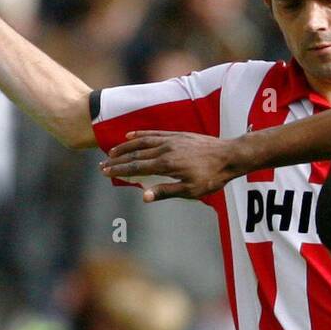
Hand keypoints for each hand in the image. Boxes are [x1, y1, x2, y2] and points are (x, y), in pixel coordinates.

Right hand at [99, 130, 249, 200]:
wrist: (229, 156)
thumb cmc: (211, 177)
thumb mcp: (190, 190)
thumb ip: (166, 191)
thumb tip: (144, 196)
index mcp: (166, 164)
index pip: (136, 167)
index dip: (119, 170)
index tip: (105, 172)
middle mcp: (165, 149)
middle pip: (135, 154)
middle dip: (117, 160)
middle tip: (101, 165)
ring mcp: (170, 140)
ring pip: (141, 142)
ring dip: (124, 147)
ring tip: (111, 152)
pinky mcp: (177, 135)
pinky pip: (153, 133)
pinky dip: (140, 135)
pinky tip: (130, 136)